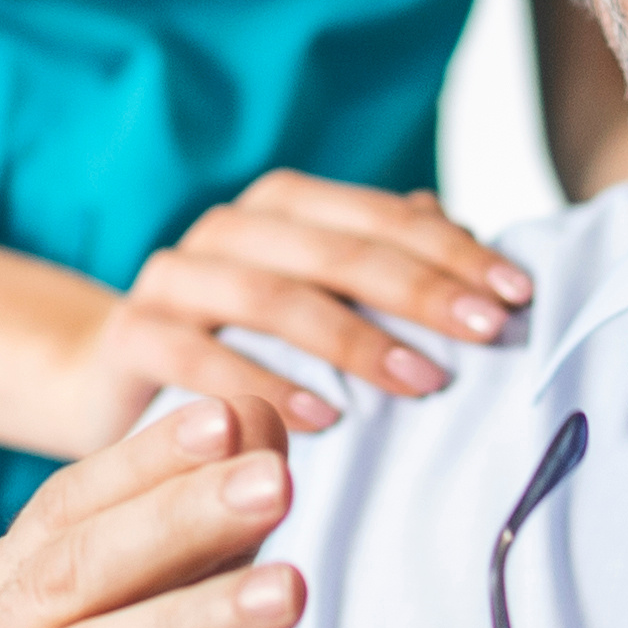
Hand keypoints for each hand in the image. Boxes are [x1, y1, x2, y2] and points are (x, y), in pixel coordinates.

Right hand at [60, 171, 531, 453]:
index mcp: (281, 207)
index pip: (381, 216)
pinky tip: (320, 420)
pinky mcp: (131, 336)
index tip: (518, 295)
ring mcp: (172, 278)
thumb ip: (381, 266)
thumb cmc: (239, 344)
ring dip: (354, 339)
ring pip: (272, 296)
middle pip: (335, 250)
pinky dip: (261, 386)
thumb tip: (466, 235)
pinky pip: (197, 356)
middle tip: (488, 334)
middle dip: (419, 290)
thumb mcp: (317, 304)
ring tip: (421, 382)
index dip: (453, 252)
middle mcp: (227, 230)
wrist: (109, 379)